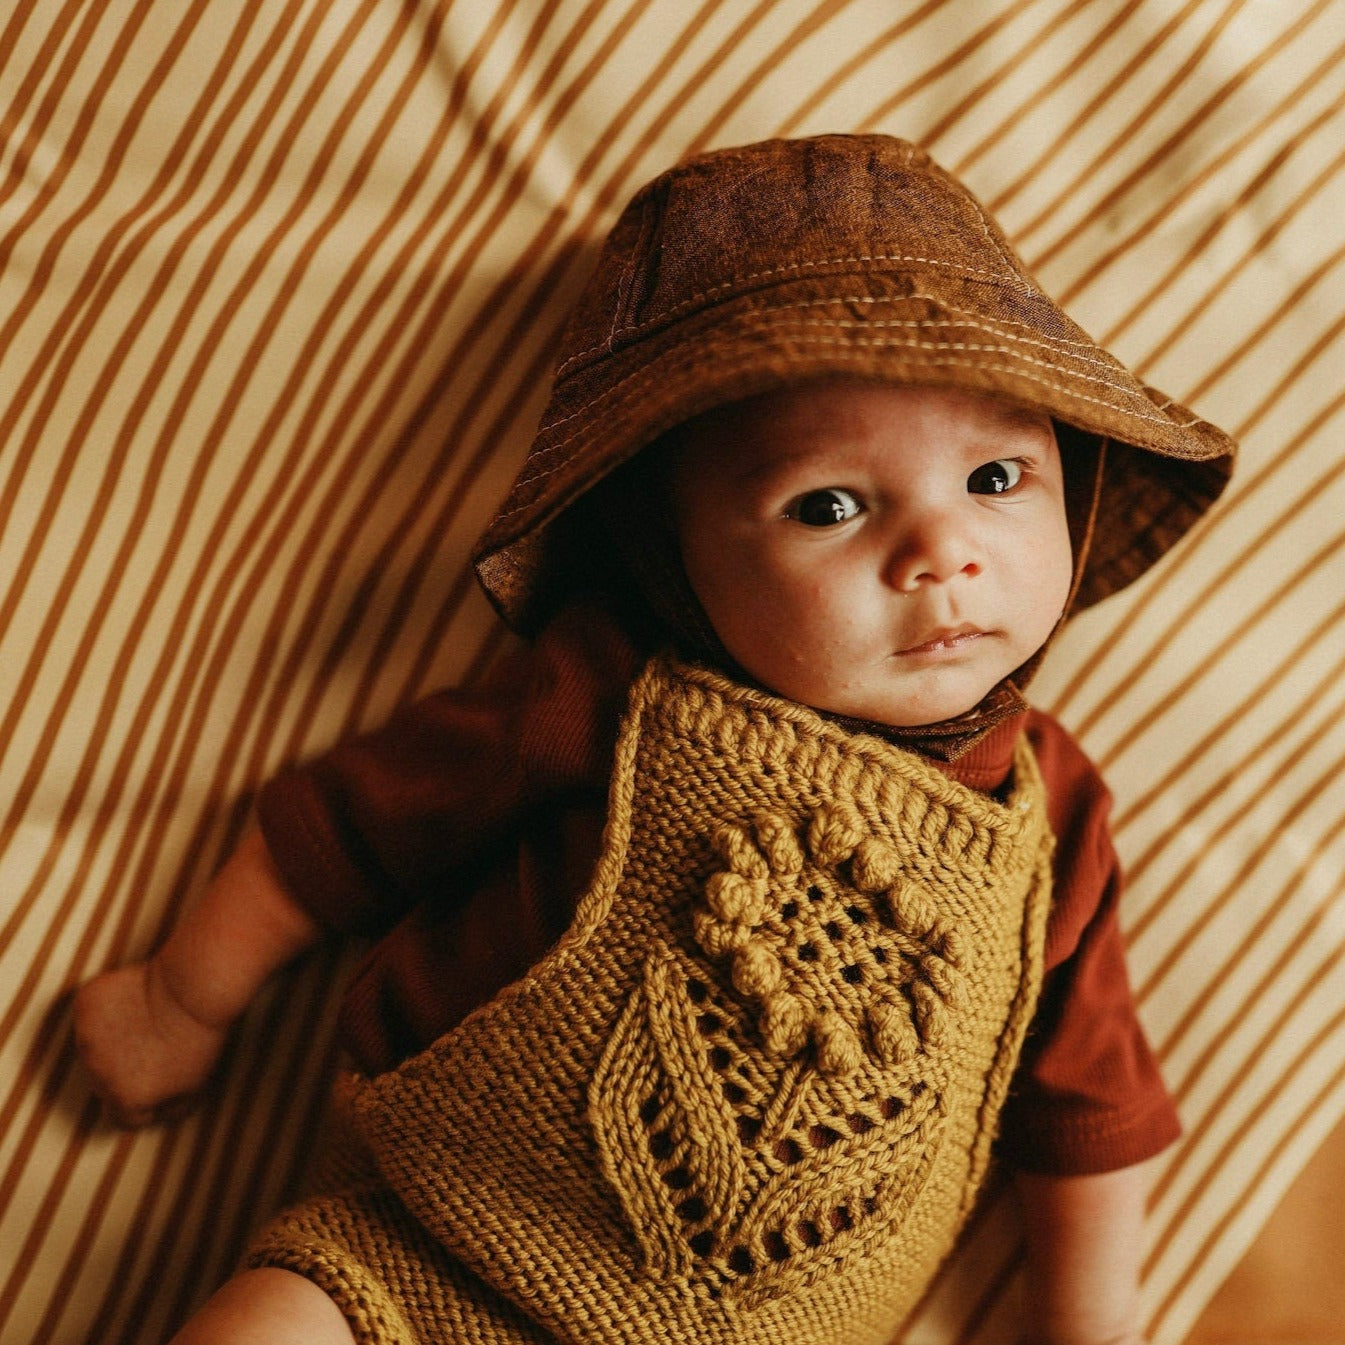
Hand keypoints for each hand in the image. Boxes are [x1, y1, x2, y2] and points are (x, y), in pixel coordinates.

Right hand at [73, 959, 230, 1126]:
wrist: (193, 986)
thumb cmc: (200, 1035)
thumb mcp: (198, 1084)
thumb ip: (172, 1108)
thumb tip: (158, 1114)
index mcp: (124, 1099)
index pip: (123, 1118)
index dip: (144, 1103)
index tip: (159, 1082)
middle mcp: (97, 1074)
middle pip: (105, 1085)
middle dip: (126, 1072)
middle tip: (155, 1045)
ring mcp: (86, 1039)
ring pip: (94, 1048)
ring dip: (112, 1041)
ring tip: (146, 1020)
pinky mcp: (85, 1007)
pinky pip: (90, 1014)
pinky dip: (105, 1009)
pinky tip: (134, 998)